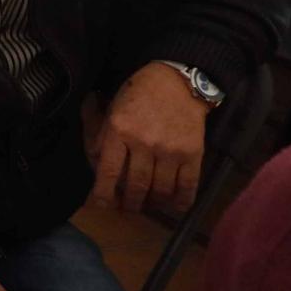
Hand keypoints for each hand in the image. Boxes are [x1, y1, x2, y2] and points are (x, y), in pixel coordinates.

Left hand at [90, 61, 208, 212]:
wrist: (176, 82)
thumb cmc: (138, 94)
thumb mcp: (111, 110)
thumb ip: (102, 138)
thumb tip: (98, 168)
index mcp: (119, 130)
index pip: (108, 170)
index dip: (102, 193)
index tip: (99, 206)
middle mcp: (143, 143)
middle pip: (135, 185)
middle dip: (130, 203)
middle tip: (128, 208)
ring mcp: (170, 150)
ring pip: (160, 190)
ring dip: (153, 204)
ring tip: (148, 205)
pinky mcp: (193, 153)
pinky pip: (188, 186)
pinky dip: (181, 201)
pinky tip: (175, 207)